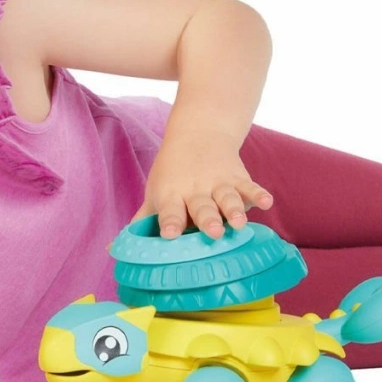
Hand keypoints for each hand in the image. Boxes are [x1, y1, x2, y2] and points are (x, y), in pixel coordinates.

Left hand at [132, 130, 273, 239]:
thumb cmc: (173, 172)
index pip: (169, 211)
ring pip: (226, 198)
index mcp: (171, 195)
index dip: (169, 222)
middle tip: (212, 233)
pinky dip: (258, 194)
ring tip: (239, 224)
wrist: (198, 132)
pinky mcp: (238, 177)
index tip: (168, 235)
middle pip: (201, 206)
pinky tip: (268, 202)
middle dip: (207, 219)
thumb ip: (142, 221)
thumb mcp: (156, 193)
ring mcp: (218, 182)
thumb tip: (113, 249)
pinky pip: (249, 186)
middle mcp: (195, 189)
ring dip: (234, 210)